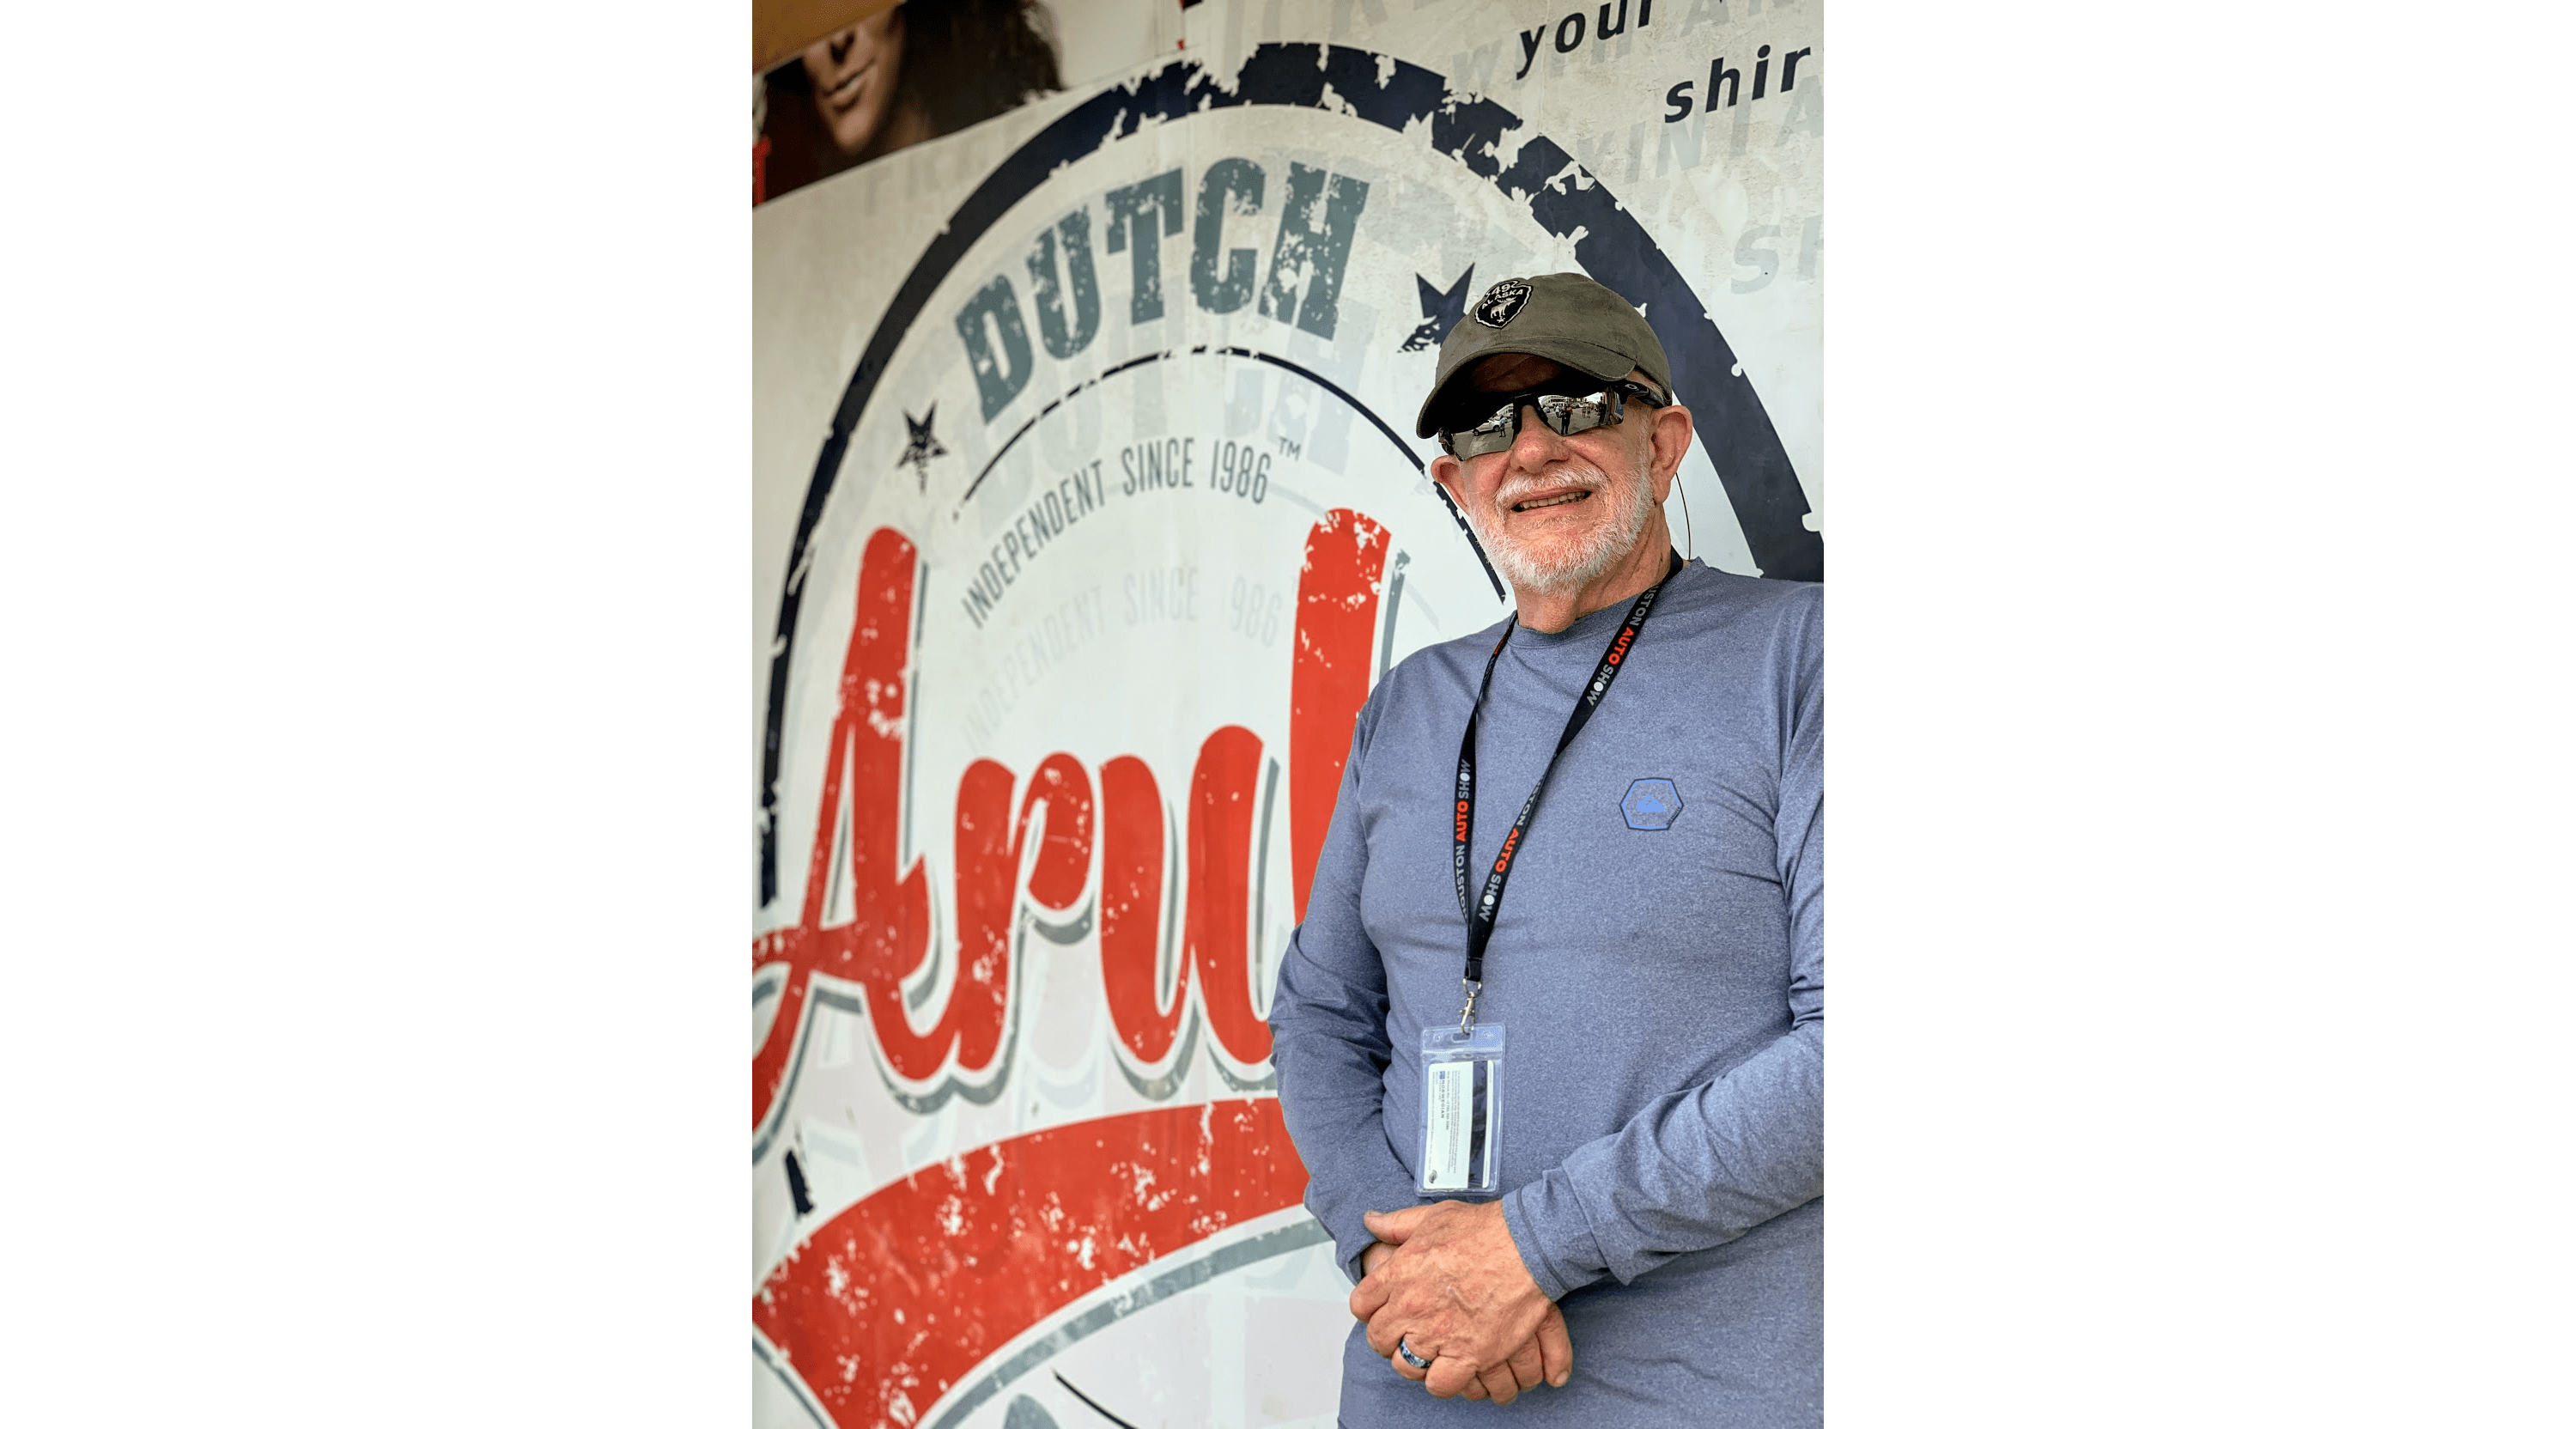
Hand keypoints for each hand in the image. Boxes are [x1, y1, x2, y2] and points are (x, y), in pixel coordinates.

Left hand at [1348, 1202, 1570, 1401]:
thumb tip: (1371, 1221)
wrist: (1525, 1247)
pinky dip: (1443, 1381)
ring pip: (1405, 1365)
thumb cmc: (1484, 1230)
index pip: (1361, 1305)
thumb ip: (1397, 1224)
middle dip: (1389, 1338)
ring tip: (1428, 1352)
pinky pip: (1440, 1384)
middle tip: (1405, 1333)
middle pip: (1379, 1338)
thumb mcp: (1432, 1217)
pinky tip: (1450, 1368)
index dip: (1371, 1310)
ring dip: (1413, 1361)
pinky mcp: (1468, 1355)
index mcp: (1399, 1274)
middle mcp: (1411, 1307)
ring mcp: (1437, 1334)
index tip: (1383, 1310)